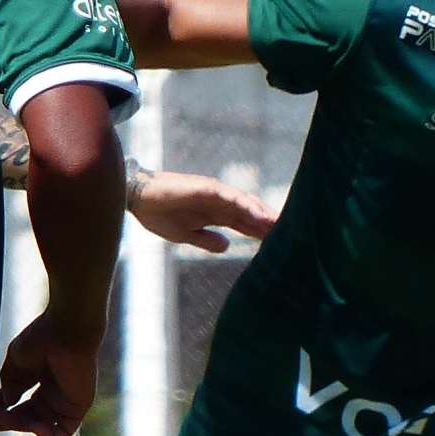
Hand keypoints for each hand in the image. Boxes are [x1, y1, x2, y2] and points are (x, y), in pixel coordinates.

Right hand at [0, 312, 98, 435]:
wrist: (66, 330)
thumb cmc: (41, 338)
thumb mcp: (16, 362)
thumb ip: (10, 384)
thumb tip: (5, 404)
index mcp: (39, 379)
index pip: (20, 403)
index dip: (3, 412)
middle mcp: (53, 392)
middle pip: (29, 417)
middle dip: (10, 421)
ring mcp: (65, 400)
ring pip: (42, 426)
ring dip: (22, 426)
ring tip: (6, 417)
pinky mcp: (78, 406)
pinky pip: (64, 431)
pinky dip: (47, 435)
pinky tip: (34, 427)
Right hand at [128, 170, 274, 251]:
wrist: (139, 199)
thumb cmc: (159, 214)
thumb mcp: (185, 235)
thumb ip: (207, 240)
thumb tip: (226, 247)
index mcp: (216, 215)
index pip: (246, 224)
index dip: (264, 233)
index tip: (283, 244)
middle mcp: (220, 203)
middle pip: (252, 213)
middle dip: (271, 223)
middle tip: (295, 233)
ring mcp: (214, 194)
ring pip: (246, 204)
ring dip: (265, 214)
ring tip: (283, 225)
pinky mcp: (206, 188)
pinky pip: (230, 197)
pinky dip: (246, 205)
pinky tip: (259, 215)